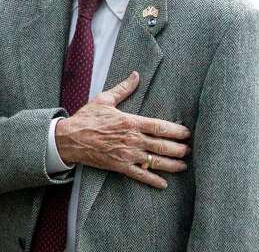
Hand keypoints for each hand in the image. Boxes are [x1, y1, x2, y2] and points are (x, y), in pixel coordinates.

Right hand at [53, 71, 190, 189]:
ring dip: (172, 165)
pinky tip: (163, 184)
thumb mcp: (104, 100)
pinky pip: (140, 175)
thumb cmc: (86, 118)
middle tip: (189, 150)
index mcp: (130, 122)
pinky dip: (153, 180)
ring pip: (155, 162)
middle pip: (162, 146)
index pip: (159, 127)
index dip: (176, 131)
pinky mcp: (119, 166)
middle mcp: (131, 139)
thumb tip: (136, 75)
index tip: (186, 133)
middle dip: (179, 149)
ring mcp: (126, 154)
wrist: (69, 138)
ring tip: (183, 166)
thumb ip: (123, 89)